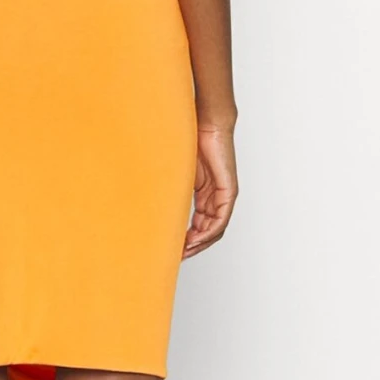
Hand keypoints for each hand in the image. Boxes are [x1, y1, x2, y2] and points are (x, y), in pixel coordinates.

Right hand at [183, 122, 236, 257]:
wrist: (206, 123)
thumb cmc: (190, 141)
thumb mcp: (176, 172)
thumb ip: (171, 189)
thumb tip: (151, 200)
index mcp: (205, 193)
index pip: (200, 224)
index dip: (188, 239)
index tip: (174, 248)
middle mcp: (216, 196)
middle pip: (208, 230)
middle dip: (193, 245)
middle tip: (178, 255)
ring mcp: (223, 194)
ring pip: (215, 228)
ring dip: (200, 242)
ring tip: (185, 251)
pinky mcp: (228, 190)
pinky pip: (220, 218)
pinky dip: (208, 231)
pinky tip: (196, 238)